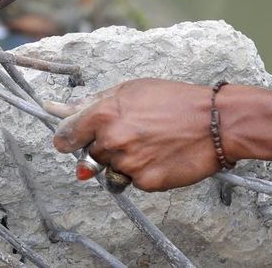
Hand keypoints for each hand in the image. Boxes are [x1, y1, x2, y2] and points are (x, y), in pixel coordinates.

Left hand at [45, 78, 224, 191]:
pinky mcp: (145, 182)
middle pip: (89, 154)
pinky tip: (161, 156)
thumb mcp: (130, 90)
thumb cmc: (174, 100)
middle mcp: (112, 140)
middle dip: (103, 147)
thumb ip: (90, 103)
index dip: (67, 139)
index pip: (65, 136)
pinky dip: (142, 172)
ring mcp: (128, 163)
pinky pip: (131, 181)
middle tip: (131, 134)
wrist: (216, 122)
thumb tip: (54, 108)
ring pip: (110, 169)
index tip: (70, 140)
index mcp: (104, 114)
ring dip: (123, 161)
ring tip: (150, 144)